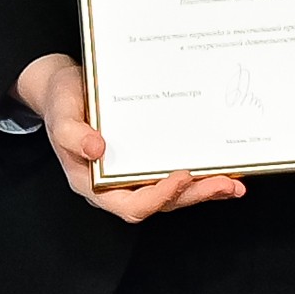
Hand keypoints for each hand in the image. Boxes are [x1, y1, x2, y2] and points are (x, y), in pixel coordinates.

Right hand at [17, 53, 245, 221]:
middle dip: (194, 196)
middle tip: (225, 184)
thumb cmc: (61, 102)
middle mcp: (115, 186)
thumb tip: (96, 149)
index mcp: (92, 183)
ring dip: (203, 191)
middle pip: (160, 204)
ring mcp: (131, 176)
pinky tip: (222, 171)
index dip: (159, 197)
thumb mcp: (61, 113)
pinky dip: (199, 176)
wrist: (65, 88)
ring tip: (233, 185)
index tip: (182, 176)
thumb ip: (72, 134)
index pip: (131, 205)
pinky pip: (174, 177)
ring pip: (172, 195)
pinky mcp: (144, 162)